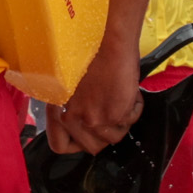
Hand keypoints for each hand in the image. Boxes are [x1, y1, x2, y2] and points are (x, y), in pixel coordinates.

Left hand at [45, 35, 144, 154]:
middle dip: (104, 133)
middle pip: (92, 147)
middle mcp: (75, 118)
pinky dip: (134, 109)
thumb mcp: (70, 86)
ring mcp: (95, 119)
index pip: (60, 146)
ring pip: (114, 138)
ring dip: (121, 122)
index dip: (74, 143)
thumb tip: (79, 123)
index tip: (84, 135)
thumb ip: (71, 108)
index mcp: (59, 110)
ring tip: (120, 99)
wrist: (110, 45)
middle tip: (110, 114)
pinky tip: (129, 93)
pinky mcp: (115, 115)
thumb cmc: (91, 58)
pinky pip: (130, 122)